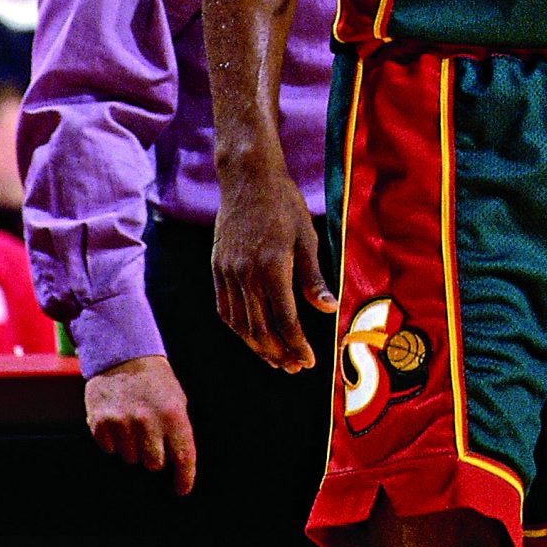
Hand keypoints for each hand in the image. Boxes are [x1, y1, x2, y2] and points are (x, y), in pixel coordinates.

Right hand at [85, 354, 197, 494]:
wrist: (123, 355)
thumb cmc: (155, 380)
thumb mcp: (178, 399)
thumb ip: (179, 429)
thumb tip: (178, 462)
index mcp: (173, 414)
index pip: (183, 456)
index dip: (184, 478)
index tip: (182, 489)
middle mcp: (148, 421)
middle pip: (154, 464)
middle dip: (155, 457)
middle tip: (153, 438)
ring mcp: (122, 423)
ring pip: (131, 459)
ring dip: (134, 448)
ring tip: (135, 424)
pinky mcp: (100, 424)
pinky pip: (111, 450)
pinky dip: (115, 442)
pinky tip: (119, 422)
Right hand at [212, 157, 333, 371]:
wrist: (248, 180)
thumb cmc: (284, 206)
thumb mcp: (307, 238)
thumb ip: (314, 278)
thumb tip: (329, 309)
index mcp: (272, 267)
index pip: (285, 320)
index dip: (297, 345)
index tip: (309, 361)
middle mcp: (246, 274)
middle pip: (260, 328)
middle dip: (279, 353)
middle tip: (295, 367)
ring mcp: (227, 272)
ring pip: (240, 324)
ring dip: (258, 347)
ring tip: (275, 360)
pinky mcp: (217, 268)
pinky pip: (225, 309)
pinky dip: (238, 329)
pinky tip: (251, 337)